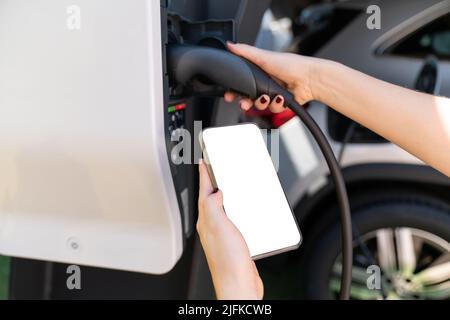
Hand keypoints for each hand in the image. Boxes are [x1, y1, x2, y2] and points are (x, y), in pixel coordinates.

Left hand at [197, 159, 263, 299]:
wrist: (239, 284)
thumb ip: (214, 206)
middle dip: (213, 182)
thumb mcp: (220, 226)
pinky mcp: (234, 241)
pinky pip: (234, 220)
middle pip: (211, 198)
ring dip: (226, 196)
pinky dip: (238, 211)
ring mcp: (223, 234)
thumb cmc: (228, 261)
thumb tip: (215, 192)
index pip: (204, 191)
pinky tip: (245, 211)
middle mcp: (212, 226)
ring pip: (223, 208)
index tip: (203, 160)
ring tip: (231, 185)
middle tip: (217, 169)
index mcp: (207, 220)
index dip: (204, 174)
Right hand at [225, 42, 317, 111]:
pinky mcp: (281, 103)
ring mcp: (273, 94)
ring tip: (268, 97)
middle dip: (245, 102)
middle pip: (249, 97)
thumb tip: (230, 45)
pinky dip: (276, 104)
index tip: (230, 95)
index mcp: (260, 71)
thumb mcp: (264, 57)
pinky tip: (280, 98)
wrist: (309, 79)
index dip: (235, 91)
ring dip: (262, 103)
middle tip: (244, 103)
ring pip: (260, 105)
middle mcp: (265, 83)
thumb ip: (245, 52)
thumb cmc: (291, 65)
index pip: (242, 83)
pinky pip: (272, 109)